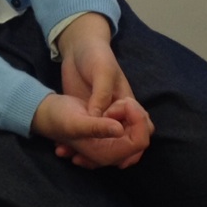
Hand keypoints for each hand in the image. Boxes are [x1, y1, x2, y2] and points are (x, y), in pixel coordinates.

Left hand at [31, 13, 153, 168]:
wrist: (77, 46)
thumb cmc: (96, 55)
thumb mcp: (102, 72)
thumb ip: (102, 96)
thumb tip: (98, 119)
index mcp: (127, 102)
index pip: (142, 129)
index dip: (135, 143)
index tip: (116, 149)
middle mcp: (116, 112)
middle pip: (123, 141)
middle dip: (112, 155)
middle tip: (90, 160)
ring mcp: (100, 114)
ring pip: (103, 141)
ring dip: (92, 153)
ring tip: (74, 158)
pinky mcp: (86, 114)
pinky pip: (87, 134)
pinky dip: (78, 144)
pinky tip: (64, 149)